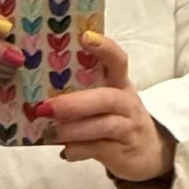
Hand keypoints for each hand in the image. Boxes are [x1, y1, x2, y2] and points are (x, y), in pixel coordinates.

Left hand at [40, 34, 175, 181]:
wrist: (150, 151)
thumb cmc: (118, 118)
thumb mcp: (107, 99)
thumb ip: (82, 90)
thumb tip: (39, 89)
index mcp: (120, 83)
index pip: (118, 61)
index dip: (104, 48)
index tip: (84, 37)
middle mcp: (127, 103)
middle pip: (106, 98)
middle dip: (74, 103)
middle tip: (45, 107)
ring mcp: (127, 128)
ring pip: (103, 126)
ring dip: (73, 129)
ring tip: (50, 131)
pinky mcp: (122, 152)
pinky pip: (99, 149)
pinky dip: (79, 150)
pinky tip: (65, 151)